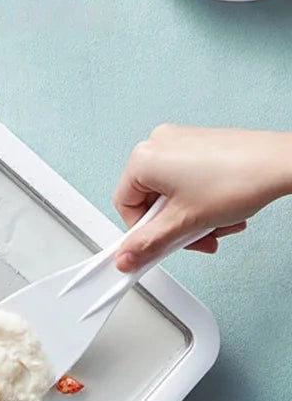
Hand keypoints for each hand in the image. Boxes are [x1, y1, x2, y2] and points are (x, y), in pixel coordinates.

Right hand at [113, 125, 291, 271]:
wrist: (283, 163)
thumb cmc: (239, 180)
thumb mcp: (183, 223)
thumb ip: (148, 244)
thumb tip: (125, 258)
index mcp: (144, 158)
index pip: (125, 206)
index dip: (142, 232)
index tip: (156, 246)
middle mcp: (158, 144)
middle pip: (150, 201)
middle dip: (172, 226)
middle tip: (191, 237)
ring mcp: (180, 141)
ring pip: (171, 194)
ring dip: (189, 218)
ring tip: (213, 225)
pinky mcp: (199, 144)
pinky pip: (186, 181)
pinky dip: (199, 201)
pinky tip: (219, 211)